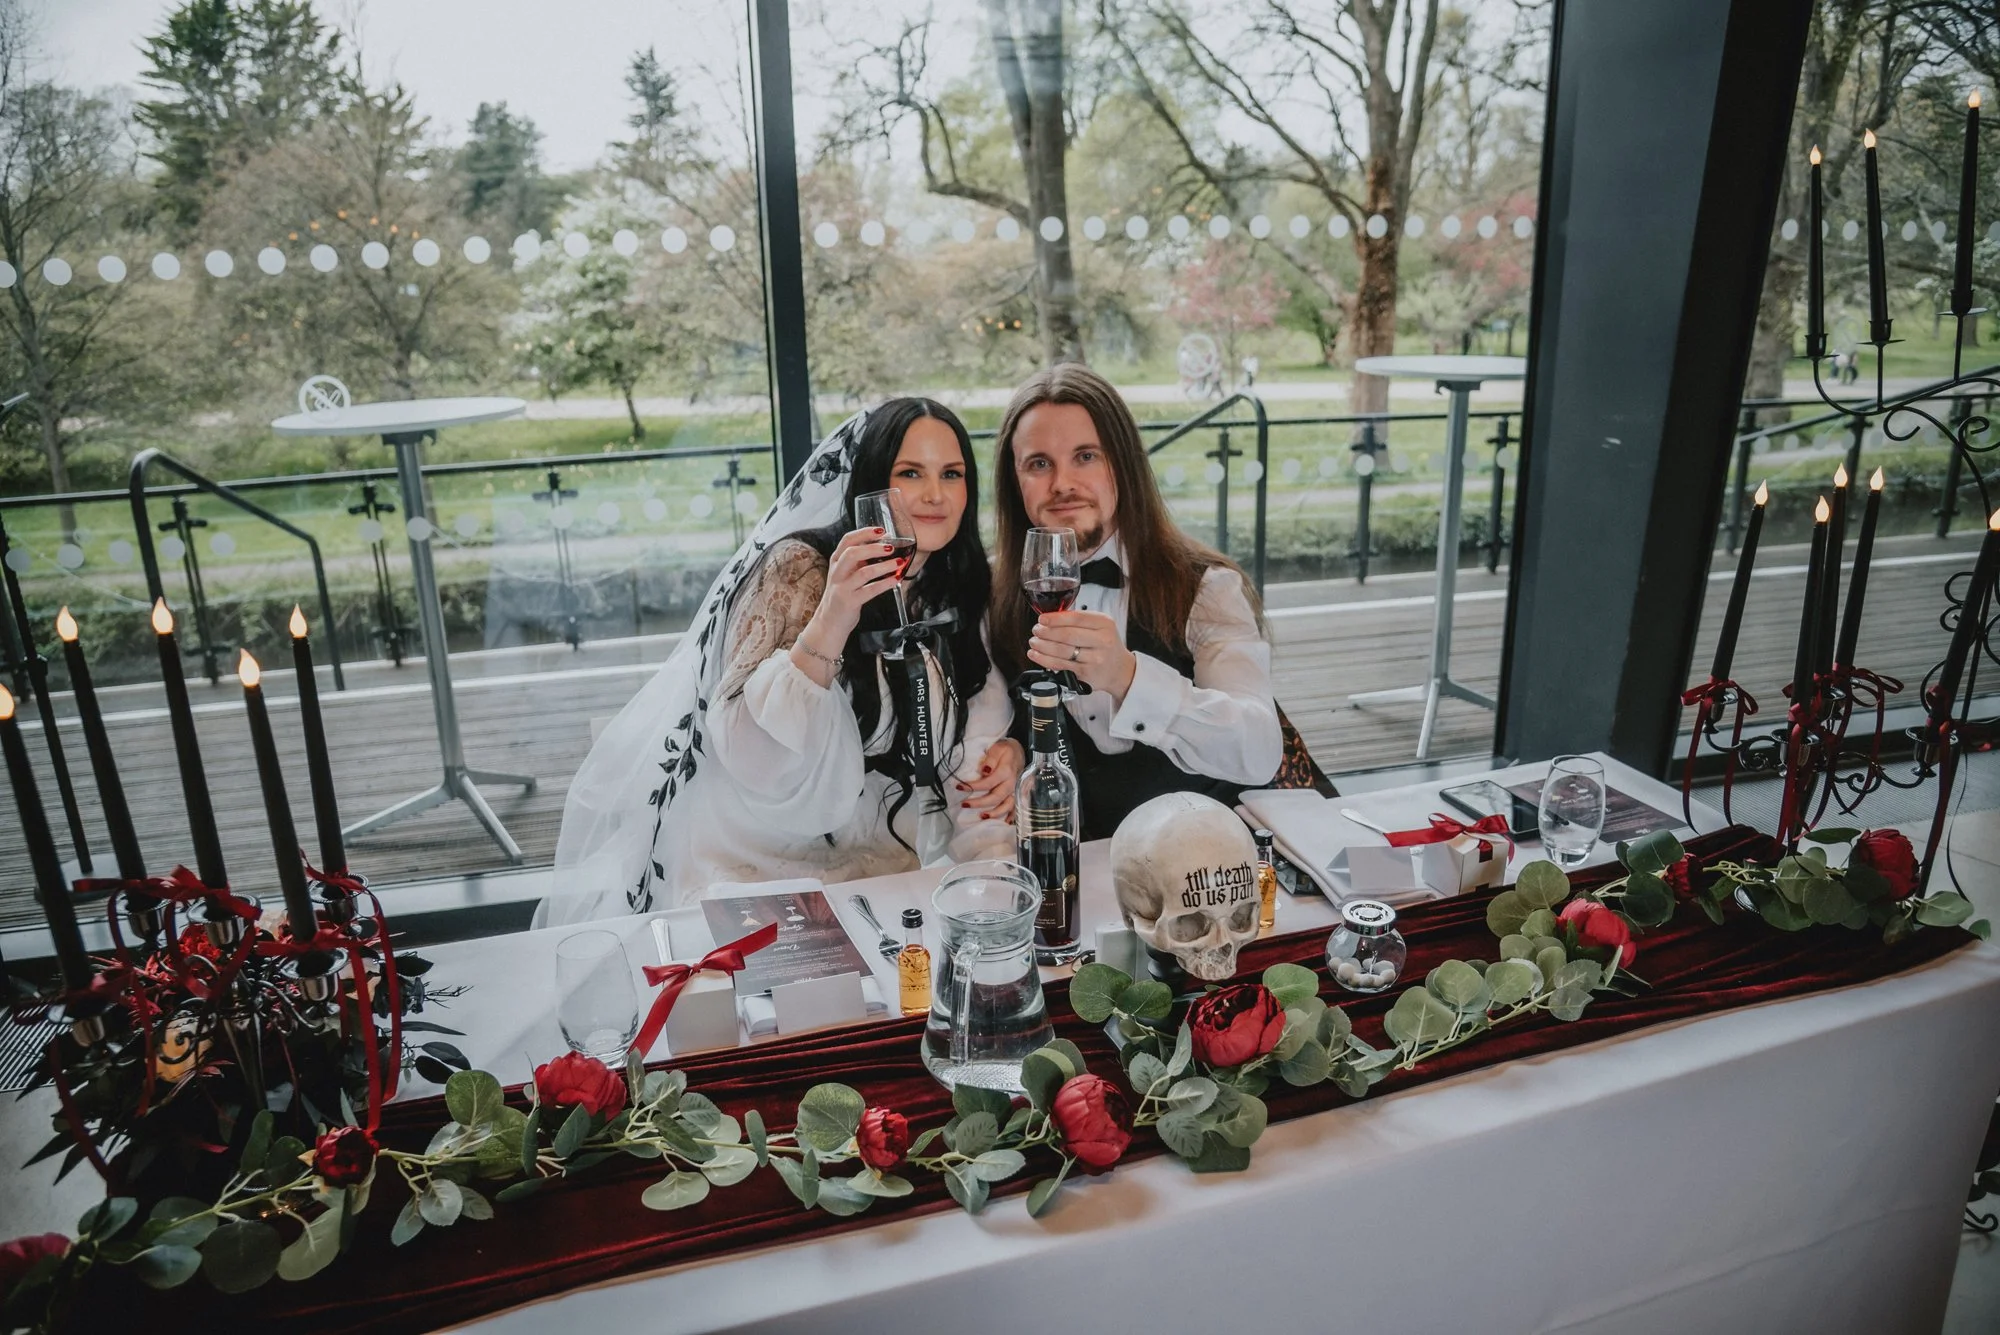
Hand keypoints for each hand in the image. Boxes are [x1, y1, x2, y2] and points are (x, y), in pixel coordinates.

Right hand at [809, 527, 903, 643]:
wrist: (830, 622)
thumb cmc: (842, 595)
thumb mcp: (846, 573)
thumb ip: (859, 560)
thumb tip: (883, 545)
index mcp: (836, 562)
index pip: (847, 540)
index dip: (864, 533)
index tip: (881, 530)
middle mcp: (837, 572)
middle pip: (853, 553)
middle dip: (874, 548)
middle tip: (891, 547)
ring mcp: (842, 588)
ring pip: (864, 572)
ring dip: (884, 566)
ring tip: (899, 563)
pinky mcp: (849, 602)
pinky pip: (870, 591)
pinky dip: (885, 584)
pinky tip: (895, 579)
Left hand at [958, 739, 1023, 821]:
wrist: (1019, 751)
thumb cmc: (1006, 750)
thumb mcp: (998, 749)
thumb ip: (991, 759)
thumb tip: (984, 771)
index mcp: (1006, 771)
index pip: (988, 782)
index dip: (973, 786)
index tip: (960, 787)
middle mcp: (1012, 783)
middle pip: (996, 797)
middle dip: (979, 803)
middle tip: (964, 804)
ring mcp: (1016, 790)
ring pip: (1007, 806)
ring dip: (994, 813)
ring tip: (981, 816)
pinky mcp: (1017, 794)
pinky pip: (1016, 808)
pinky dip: (1011, 817)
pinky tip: (1004, 822)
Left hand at [1028, 611, 1137, 702]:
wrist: (1120, 670)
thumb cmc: (1106, 645)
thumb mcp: (1100, 626)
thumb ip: (1079, 620)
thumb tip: (1051, 617)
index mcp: (1104, 624)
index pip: (1077, 618)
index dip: (1055, 618)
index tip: (1042, 619)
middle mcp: (1102, 641)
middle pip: (1067, 635)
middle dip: (1046, 632)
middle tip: (1036, 630)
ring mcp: (1095, 659)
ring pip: (1061, 651)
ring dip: (1042, 646)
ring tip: (1034, 642)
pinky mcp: (1086, 673)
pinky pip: (1060, 665)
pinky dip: (1044, 659)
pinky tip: (1036, 654)